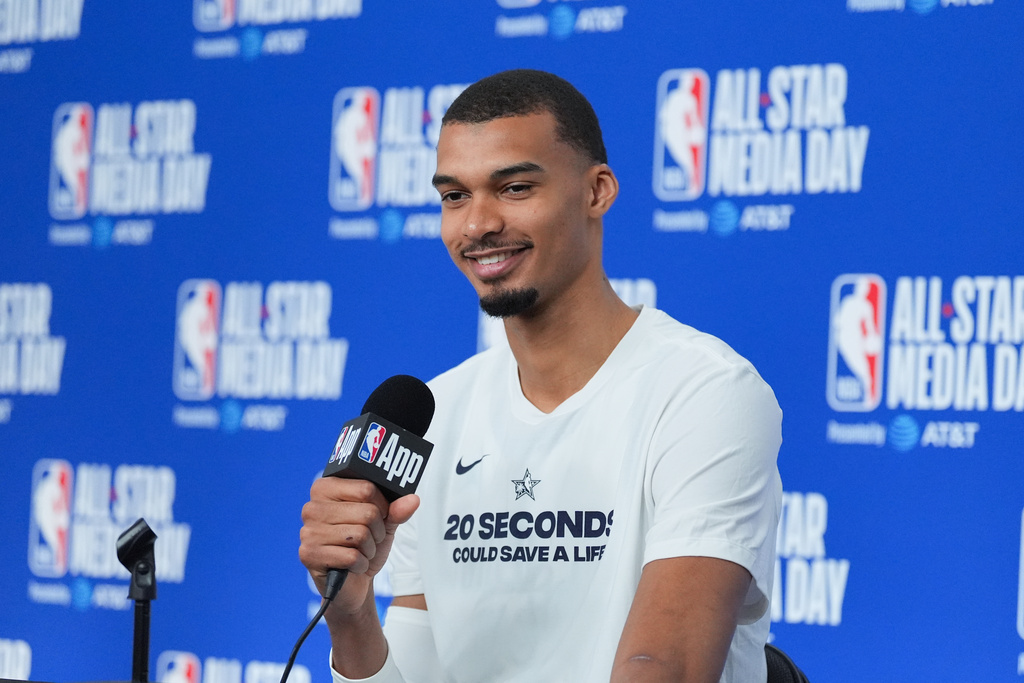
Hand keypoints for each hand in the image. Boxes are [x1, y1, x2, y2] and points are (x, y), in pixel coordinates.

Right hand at [299, 477, 419, 616]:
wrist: (353, 582)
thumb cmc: (364, 545)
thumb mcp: (384, 523)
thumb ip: (396, 510)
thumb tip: (412, 500)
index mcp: (326, 488)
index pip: (366, 487)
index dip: (382, 505)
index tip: (379, 514)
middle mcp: (312, 507)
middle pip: (367, 512)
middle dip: (377, 531)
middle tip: (368, 538)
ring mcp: (308, 531)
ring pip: (360, 534)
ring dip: (369, 548)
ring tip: (360, 551)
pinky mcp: (308, 554)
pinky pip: (351, 556)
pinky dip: (360, 564)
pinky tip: (352, 565)